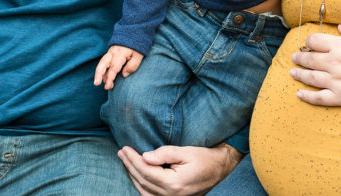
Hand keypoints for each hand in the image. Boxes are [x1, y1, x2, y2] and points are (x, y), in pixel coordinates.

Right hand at [94, 45, 143, 89]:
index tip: (108, 86)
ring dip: (99, 73)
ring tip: (98, 83)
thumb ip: (132, 65)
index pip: (113, 68)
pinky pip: (104, 62)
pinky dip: (102, 70)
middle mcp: (112, 53)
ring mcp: (110, 52)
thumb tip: (124, 75)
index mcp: (120, 54)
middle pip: (102, 64)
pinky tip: (104, 78)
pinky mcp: (110, 53)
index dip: (110, 78)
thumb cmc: (137, 45)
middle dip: (98, 74)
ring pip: (101, 63)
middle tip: (96, 84)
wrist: (134, 32)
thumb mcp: (139, 55)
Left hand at [117, 143, 241, 195]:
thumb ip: (165, 153)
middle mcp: (171, 195)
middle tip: (121, 152)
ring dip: (133, 176)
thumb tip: (145, 156)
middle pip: (142, 181)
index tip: (124, 148)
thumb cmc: (204, 158)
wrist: (219, 169)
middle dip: (130, 165)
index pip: (146, 171)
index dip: (133, 159)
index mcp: (174, 183)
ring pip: (144, 191)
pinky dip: (141, 186)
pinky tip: (137, 176)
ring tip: (126, 162)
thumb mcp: (185, 151)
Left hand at [289, 24, 340, 107]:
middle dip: (299, 58)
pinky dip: (306, 96)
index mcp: (340, 46)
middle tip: (294, 58)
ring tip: (292, 73)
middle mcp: (334, 62)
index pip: (314, 41)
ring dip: (298, 75)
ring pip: (310, 78)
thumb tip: (339, 27)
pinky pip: (318, 98)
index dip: (309, 42)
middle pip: (309, 59)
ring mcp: (336, 81)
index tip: (308, 44)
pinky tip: (299, 94)